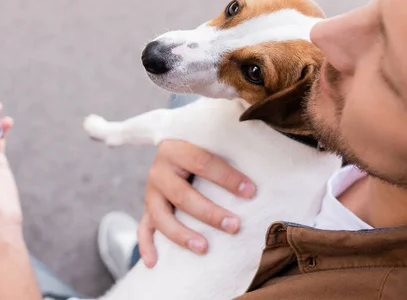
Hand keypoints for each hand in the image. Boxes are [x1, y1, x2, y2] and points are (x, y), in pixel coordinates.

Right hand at [139, 140, 255, 266]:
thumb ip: (228, 154)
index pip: (202, 162)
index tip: (250, 192)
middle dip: (210, 213)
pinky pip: (144, 229)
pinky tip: (154, 262)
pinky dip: (147, 246)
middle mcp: (159, 170)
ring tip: (204, 248)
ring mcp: (151, 191)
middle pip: (183, 195)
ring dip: (182, 235)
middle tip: (234, 226)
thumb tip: (262, 174)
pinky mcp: (147, 207)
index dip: (227, 178)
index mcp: (175, 148)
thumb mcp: (210, 144)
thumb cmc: (202, 149)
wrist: (174, 147)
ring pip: (161, 216)